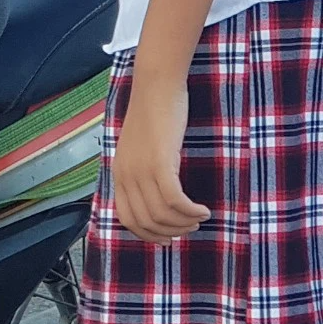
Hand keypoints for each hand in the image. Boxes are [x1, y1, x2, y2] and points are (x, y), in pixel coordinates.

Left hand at [110, 77, 208, 243]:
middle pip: (146, 222)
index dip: (149, 235)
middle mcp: (126, 175)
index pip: (127, 219)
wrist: (156, 85)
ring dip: (184, 222)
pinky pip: (174, 200)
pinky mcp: (160, 162)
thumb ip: (143, 170)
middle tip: (190, 226)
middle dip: (170, 232)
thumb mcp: (141, 147)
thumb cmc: (154, 113)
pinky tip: (203, 209)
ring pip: (162, 215)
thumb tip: (156, 195)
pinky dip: (190, 210)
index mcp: (119, 173)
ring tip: (200, 216)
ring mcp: (142, 169)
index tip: (168, 238)